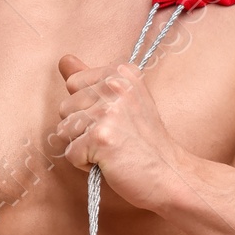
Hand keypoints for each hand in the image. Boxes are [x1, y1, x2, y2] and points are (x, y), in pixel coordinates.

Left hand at [53, 54, 186, 212]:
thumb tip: (63, 59)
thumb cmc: (144, 142)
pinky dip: (85, 165)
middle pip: (65, 107)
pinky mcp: (100, 137)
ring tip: (110, 150)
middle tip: (114, 137)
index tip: (113, 119)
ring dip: (83, 147)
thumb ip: (91, 81)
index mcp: (121, 72)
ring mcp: (107, 111)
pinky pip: (70, 153)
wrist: (170, 174)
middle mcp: (115, 85)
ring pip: (64, 130)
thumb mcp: (123, 101)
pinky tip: (110, 162)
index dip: (86, 108)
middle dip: (82, 129)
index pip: (73, 83)